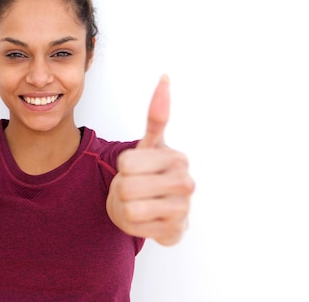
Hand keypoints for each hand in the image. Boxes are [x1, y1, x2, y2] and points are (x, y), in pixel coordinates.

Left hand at [107, 75, 194, 245]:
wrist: (153, 209)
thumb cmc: (149, 173)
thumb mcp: (149, 145)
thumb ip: (157, 115)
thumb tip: (165, 77)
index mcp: (177, 157)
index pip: (126, 162)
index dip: (123, 166)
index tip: (137, 167)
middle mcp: (185, 182)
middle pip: (127, 185)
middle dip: (123, 187)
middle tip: (137, 187)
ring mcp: (182, 209)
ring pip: (129, 206)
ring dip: (126, 206)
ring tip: (141, 201)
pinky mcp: (174, 231)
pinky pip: (134, 225)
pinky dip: (132, 223)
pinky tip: (147, 218)